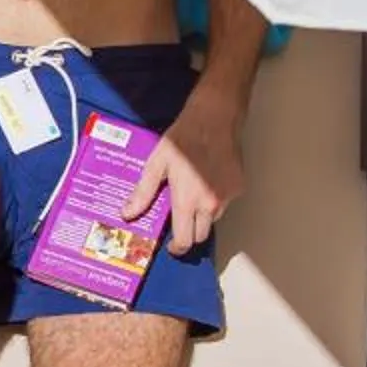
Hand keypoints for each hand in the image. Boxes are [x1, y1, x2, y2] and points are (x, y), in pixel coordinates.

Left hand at [127, 97, 246, 256]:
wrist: (214, 118)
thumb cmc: (182, 139)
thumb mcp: (156, 164)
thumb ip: (143, 193)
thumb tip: (128, 214)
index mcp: (187, 201)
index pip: (185, 240)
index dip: (177, 248)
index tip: (172, 246)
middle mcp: (210, 204)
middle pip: (201, 235)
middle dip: (190, 233)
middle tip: (180, 220)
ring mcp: (227, 196)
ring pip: (214, 219)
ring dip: (203, 215)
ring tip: (192, 195)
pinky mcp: (239, 186)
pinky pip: (226, 202)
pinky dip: (216, 199)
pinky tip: (207, 180)